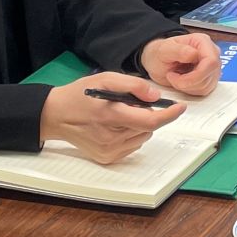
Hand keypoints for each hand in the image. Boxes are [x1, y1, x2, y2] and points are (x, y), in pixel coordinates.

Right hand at [40, 72, 184, 162]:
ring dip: (139, 125)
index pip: (149, 121)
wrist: (56, 115)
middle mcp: (111, 138)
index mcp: (111, 116)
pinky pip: (132, 145)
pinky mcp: (107, 158)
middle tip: (130, 104)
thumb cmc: (81, 94)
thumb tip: (154, 96)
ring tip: (119, 114)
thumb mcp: (105, 78)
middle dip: (147, 114)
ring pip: (142, 137)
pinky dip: (131, 134)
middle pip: (147, 128)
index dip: (169, 115)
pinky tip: (114, 126)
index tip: (180, 107)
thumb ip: (133, 85)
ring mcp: (109, 151)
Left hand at [139, 33, 220, 95]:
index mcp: (202, 42)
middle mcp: (211, 53)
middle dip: (189, 82)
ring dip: (188, 87)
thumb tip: (194, 54)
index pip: (211, 61)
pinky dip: (190, 91)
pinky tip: (181, 82)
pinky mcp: (209, 79)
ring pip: (207, 85)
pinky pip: (204, 91)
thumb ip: (179, 51)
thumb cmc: (160, 54)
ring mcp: (212, 67)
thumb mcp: (163, 50)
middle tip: (173, 78)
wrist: (157, 62)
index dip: (194, 74)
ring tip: (176, 78)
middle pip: (209, 75)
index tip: (175, 75)